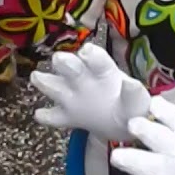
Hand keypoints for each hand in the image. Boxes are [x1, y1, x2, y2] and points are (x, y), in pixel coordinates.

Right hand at [30, 43, 150, 141]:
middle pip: (71, 66)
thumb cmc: (130, 106)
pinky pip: (53, 116)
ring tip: (37, 76)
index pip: (97, 59)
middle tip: (59, 59)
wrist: (123, 122)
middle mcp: (84, 78)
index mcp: (103, 71)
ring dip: (46, 81)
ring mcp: (72, 96)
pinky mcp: (67, 116)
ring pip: (55, 85)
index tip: (86, 51)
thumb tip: (131, 83)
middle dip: (65, 61)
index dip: (91, 55)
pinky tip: (39, 115)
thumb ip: (134, 93)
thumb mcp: (137, 100)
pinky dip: (46, 116)